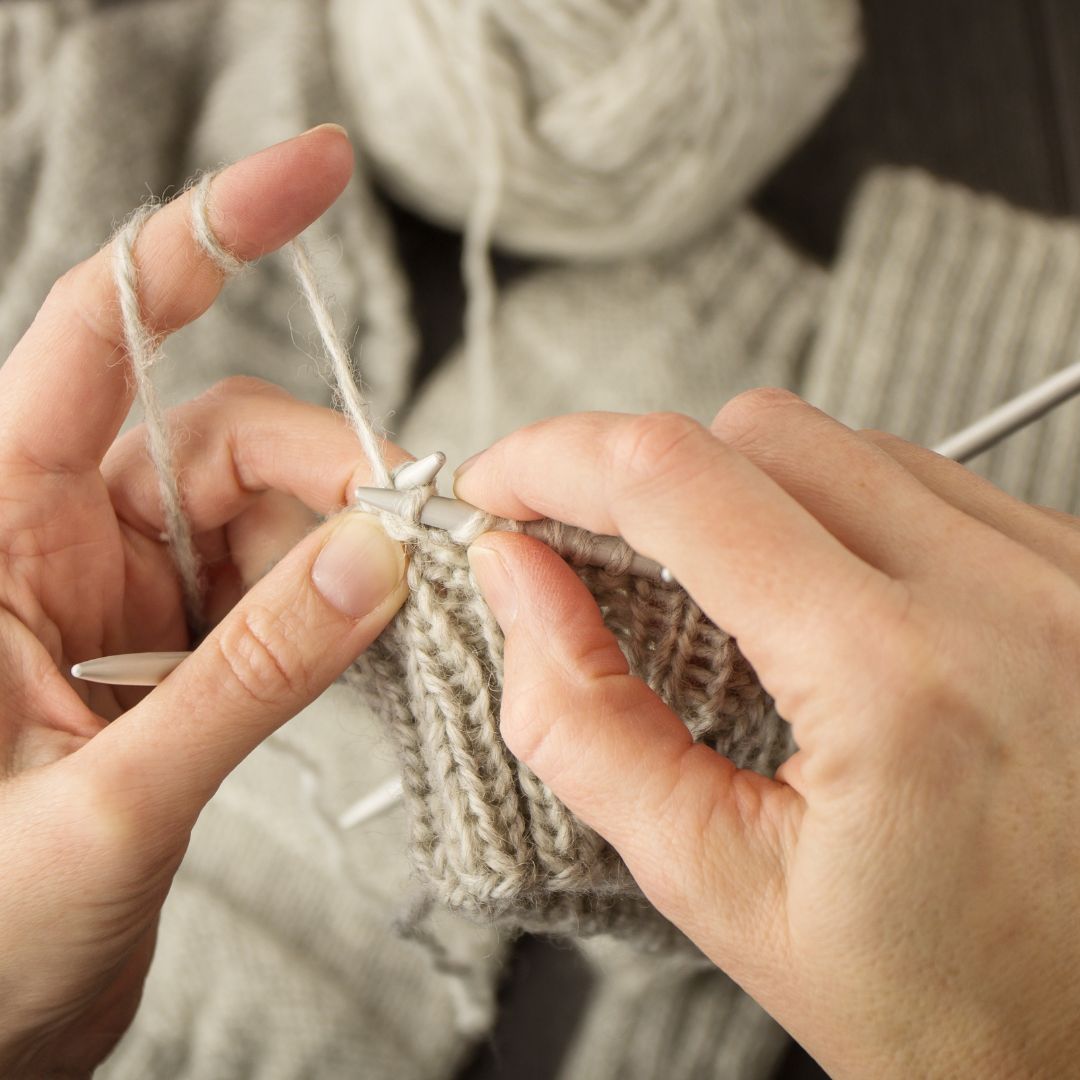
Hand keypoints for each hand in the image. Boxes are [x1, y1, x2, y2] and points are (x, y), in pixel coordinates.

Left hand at [0, 128, 408, 1076]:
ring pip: (269, 510)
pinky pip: (281, 580)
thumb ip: (249, 674)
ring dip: (349, 547)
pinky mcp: (178, 637)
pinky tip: (375, 635)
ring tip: (408, 606)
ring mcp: (126, 586)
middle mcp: (61, 535)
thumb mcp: (112, 800)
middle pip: (227, 435)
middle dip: (336, 473)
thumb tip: (376, 561)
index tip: (312, 172)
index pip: (105, 333)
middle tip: (423, 538)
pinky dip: (339, 599)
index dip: (205, 238)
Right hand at [457, 392, 1079, 1078]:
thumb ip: (583, 721)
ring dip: (746, 498)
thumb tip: (518, 585)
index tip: (502, 485)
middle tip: (596, 551)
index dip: (557, 460)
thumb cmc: (940, 1002)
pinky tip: (824, 605)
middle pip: (757, 434)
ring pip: (843, 446)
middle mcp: (1004, 599)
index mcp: (894, 679)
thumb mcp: (718, 885)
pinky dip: (838, 517)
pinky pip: (926, 483)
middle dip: (644, 478)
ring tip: (724, 600)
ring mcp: (1061, 576)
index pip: (677, 484)